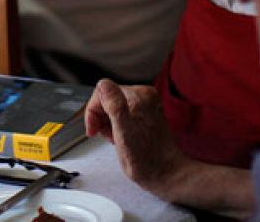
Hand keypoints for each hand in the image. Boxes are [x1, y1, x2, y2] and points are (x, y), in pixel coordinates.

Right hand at [84, 79, 189, 197]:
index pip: (102, 90)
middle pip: (108, 97)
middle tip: (105, 135)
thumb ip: (114, 106)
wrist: (166, 173)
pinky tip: (121, 137)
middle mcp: (144, 96)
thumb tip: (103, 86)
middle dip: (101, 117)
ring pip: (113, 106)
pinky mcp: (147, 114)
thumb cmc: (147, 160)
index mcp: (138, 96)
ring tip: (115, 138)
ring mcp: (146, 105)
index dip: (93, 111)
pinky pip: (122, 112)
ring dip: (108, 122)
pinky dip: (117, 124)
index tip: (94, 128)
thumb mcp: (124, 133)